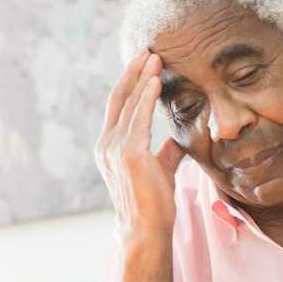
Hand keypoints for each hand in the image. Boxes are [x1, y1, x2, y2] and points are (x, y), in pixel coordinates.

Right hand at [96, 49, 185, 240]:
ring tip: (155, 57)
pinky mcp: (129, 153)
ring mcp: (115, 149)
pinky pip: (139, 117)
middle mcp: (107, 145)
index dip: (131, 84)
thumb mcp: (160, 171)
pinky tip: (156, 80)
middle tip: (147, 50)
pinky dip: (147, 96)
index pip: (119, 108)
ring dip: (142, 78)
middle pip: (119, 98)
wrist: (146, 231)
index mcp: (110, 148)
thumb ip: (165, 153)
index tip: (144, 64)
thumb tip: (175, 141)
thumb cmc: (154, 206)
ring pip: (129, 104)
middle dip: (133, 72)